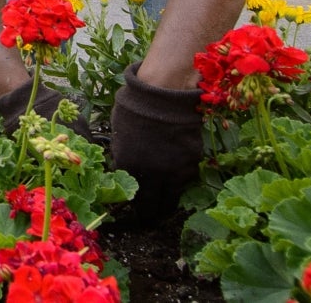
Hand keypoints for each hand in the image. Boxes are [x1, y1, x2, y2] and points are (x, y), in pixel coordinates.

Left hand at [109, 62, 203, 221]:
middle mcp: (151, 174)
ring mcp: (174, 170)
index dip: (133, 206)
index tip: (134, 210)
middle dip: (149, 214)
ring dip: (166, 203)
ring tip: (163, 206)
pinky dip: (180, 181)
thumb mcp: (118, 133)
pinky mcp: (192, 163)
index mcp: (128, 167)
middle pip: (151, 206)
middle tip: (149, 218)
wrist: (164, 93)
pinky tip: (176, 178)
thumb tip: (122, 172)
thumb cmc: (135, 107)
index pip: (131, 198)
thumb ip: (122, 156)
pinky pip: (185, 179)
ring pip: (171, 198)